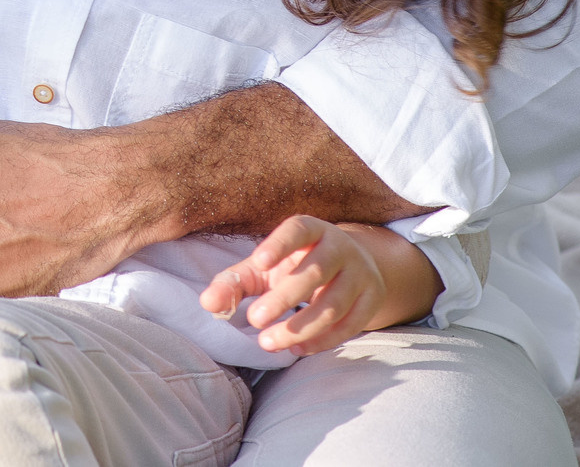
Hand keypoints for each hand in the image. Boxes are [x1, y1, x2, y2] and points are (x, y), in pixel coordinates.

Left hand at [200, 216, 440, 356]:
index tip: (257, 261)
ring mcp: (360, 274)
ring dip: (300, 327)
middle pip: (315, 272)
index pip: (297, 230)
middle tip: (254, 319)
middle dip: (283, 298)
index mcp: (311, 230)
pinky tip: (297, 348)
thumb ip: (235, 282)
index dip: (279, 244)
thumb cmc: (295, 266)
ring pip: (333, 304)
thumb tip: (207, 304)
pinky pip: (350, 325)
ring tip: (268, 342)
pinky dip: (323, 340)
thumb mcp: (265, 268)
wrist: (352, 268)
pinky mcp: (372, 300)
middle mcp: (340, 247)